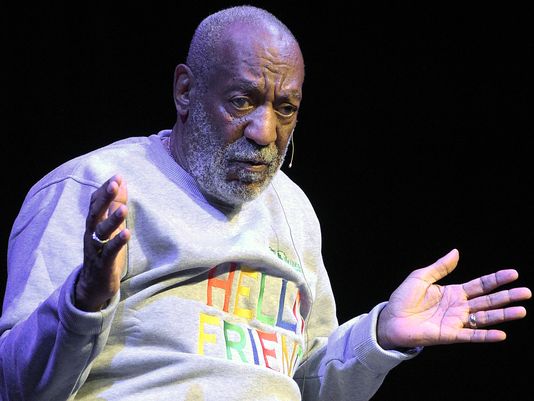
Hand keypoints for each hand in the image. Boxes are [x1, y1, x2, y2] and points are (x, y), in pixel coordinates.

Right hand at [75, 174, 130, 310]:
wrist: (94, 285)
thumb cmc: (105, 251)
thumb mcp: (111, 227)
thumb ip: (115, 206)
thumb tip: (121, 183)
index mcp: (93, 224)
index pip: (96, 203)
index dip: (105, 190)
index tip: (117, 177)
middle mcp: (91, 234)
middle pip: (95, 213)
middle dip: (104, 198)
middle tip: (114, 184)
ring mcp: (95, 249)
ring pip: (101, 232)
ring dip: (111, 219)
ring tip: (122, 209)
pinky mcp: (103, 264)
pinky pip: (109, 251)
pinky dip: (117, 242)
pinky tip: (126, 233)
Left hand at [377, 249, 530, 349]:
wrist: (390, 319)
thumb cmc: (403, 299)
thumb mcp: (420, 277)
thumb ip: (440, 267)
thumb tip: (456, 252)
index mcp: (453, 292)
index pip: (480, 285)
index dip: (496, 279)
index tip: (513, 274)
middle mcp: (458, 307)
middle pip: (488, 301)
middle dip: (507, 296)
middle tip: (526, 292)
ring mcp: (456, 322)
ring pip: (484, 318)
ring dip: (503, 315)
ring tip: (521, 310)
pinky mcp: (449, 335)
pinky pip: (470, 335)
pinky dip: (485, 335)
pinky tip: (501, 334)